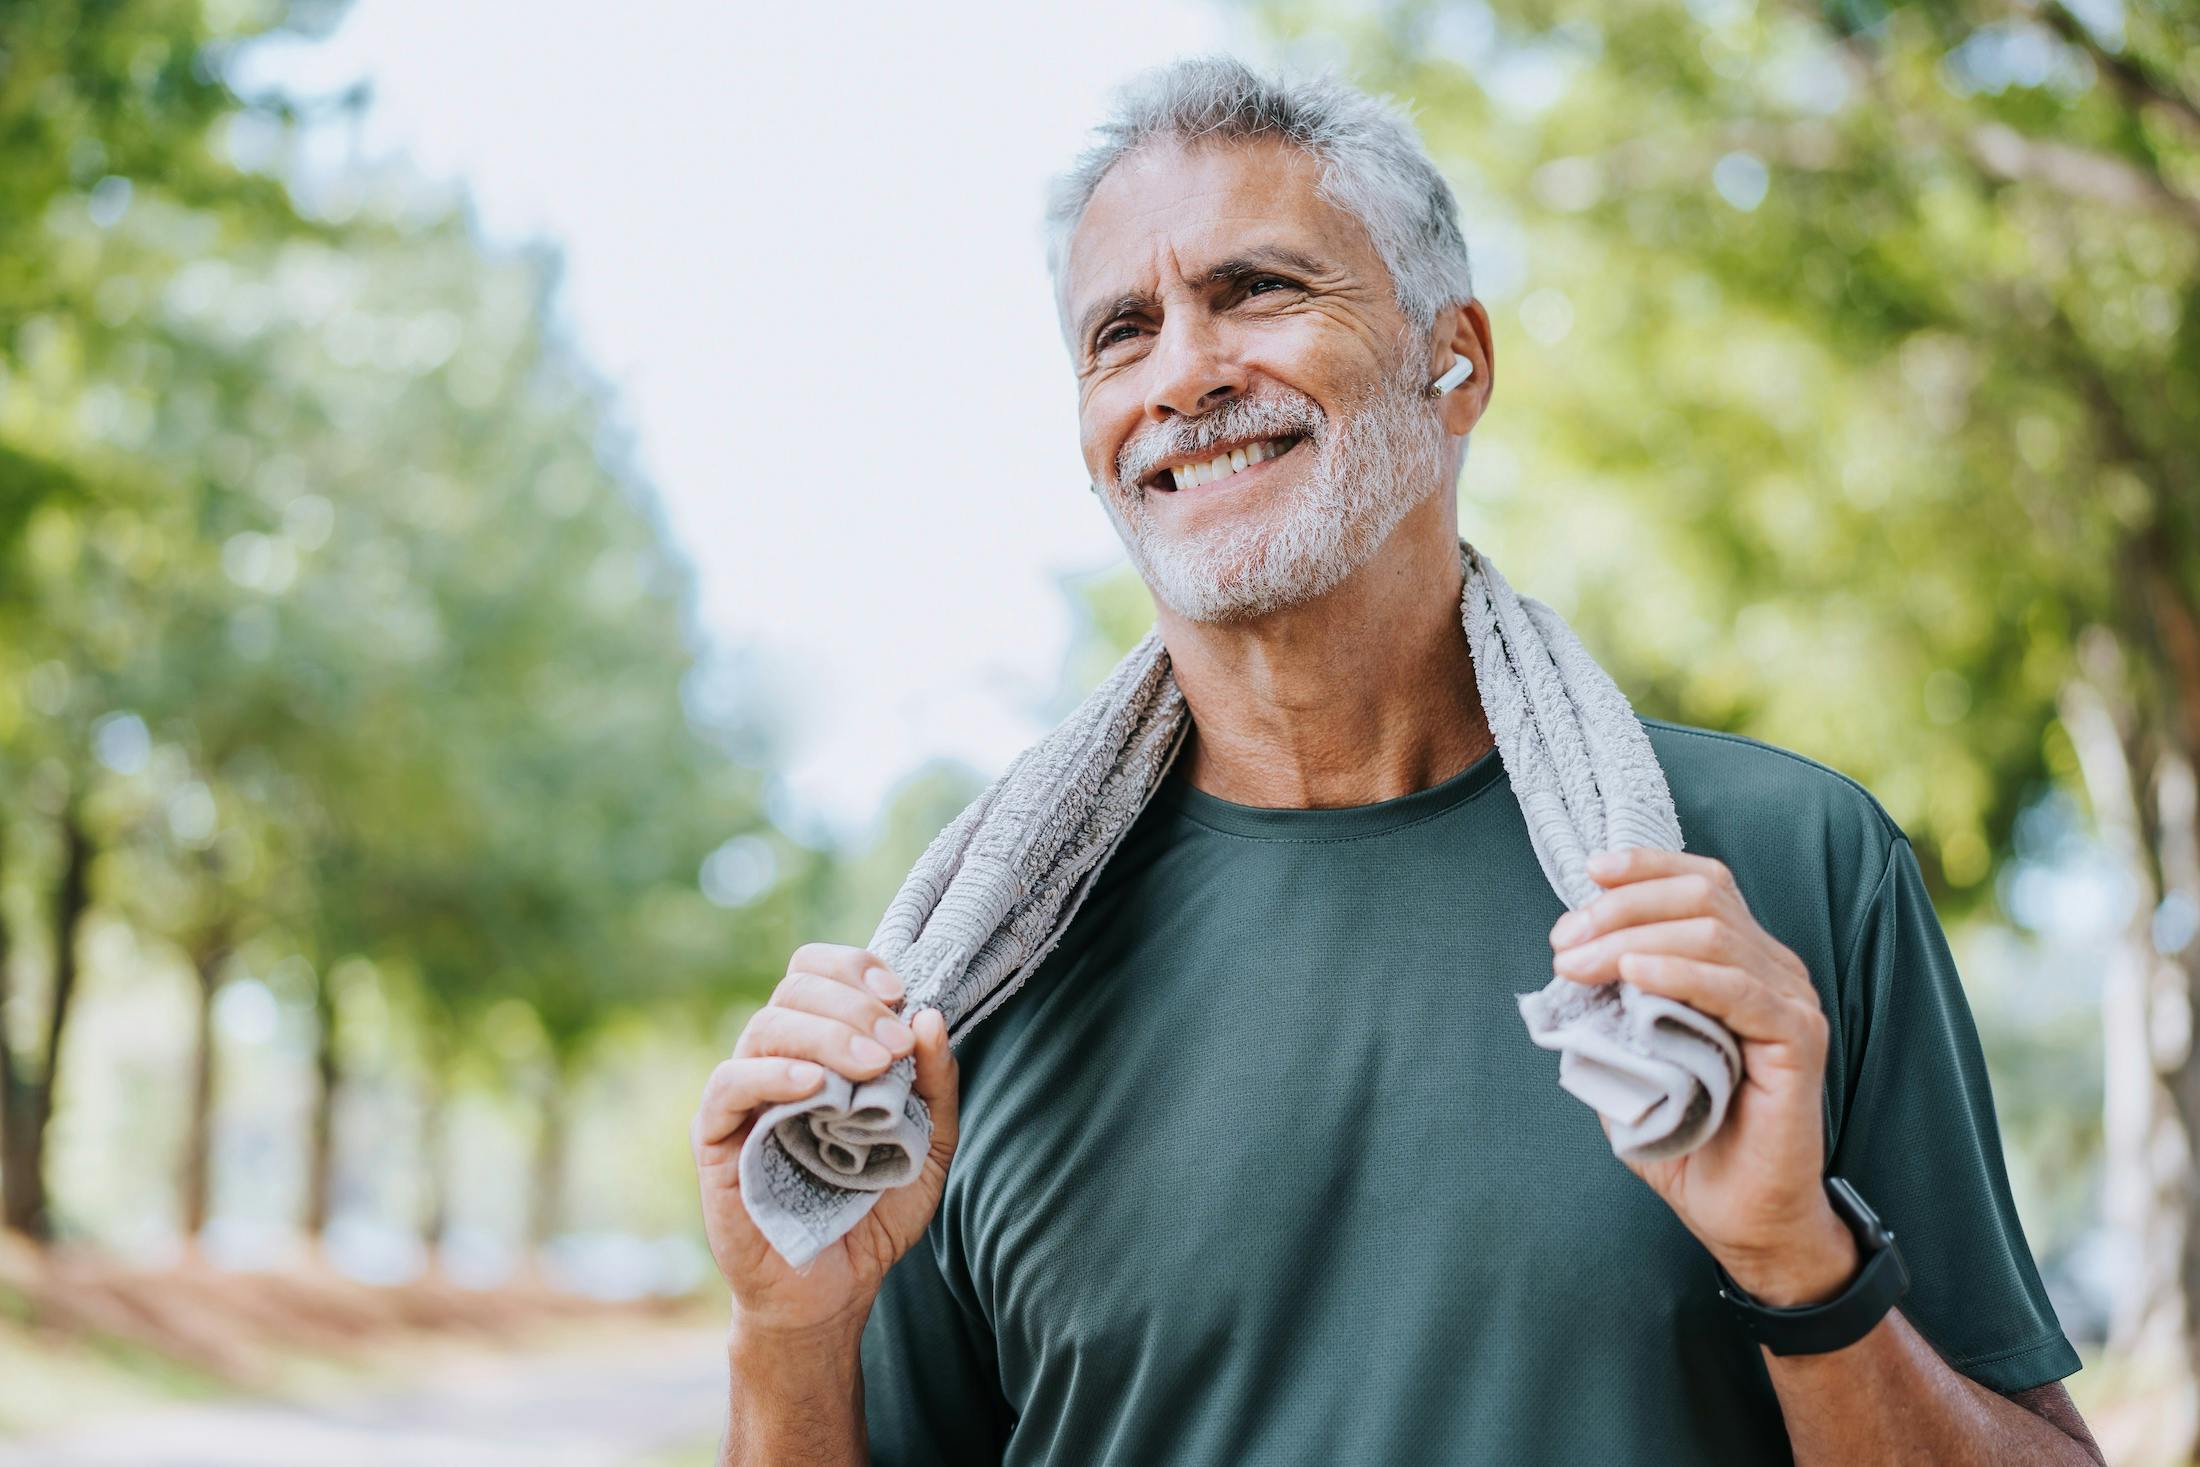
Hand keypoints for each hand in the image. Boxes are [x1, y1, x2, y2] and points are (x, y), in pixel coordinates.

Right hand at [691, 942, 962, 1337]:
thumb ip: (935, 1086)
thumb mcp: (928, 1147)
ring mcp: (744, 1098)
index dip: (855, 968)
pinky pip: (729, 1085)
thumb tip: (929, 1016)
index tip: (899, 995)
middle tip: (894, 1046)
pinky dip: (771, 1075)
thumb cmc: (874, 1214)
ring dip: (826, 1035)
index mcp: (820, 1050)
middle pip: (795, 988)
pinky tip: (814, 1089)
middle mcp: (778, 1063)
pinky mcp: (718, 1139)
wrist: (833, 1291)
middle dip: (853, 1005)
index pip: (817, 973)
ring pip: (766, 1027)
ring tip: (872, 1066)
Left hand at [1549, 848, 1856, 1305]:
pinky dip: (1681, 973)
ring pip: (1713, 933)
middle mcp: (1773, 970)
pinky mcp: (1799, 1040)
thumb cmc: (1690, 1138)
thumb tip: (1568, 966)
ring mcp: (1791, 1002)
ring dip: (1633, 937)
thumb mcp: (1634, 1059)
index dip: (1646, 867)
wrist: (1741, 1214)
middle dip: (1622, 907)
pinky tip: (1635, 974)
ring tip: (1580, 964)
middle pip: (1701, 897)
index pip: (1702, 884)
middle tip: (1565, 942)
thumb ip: (1612, 1009)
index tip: (1588, 874)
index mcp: (1740, 962)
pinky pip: (1739, 989)